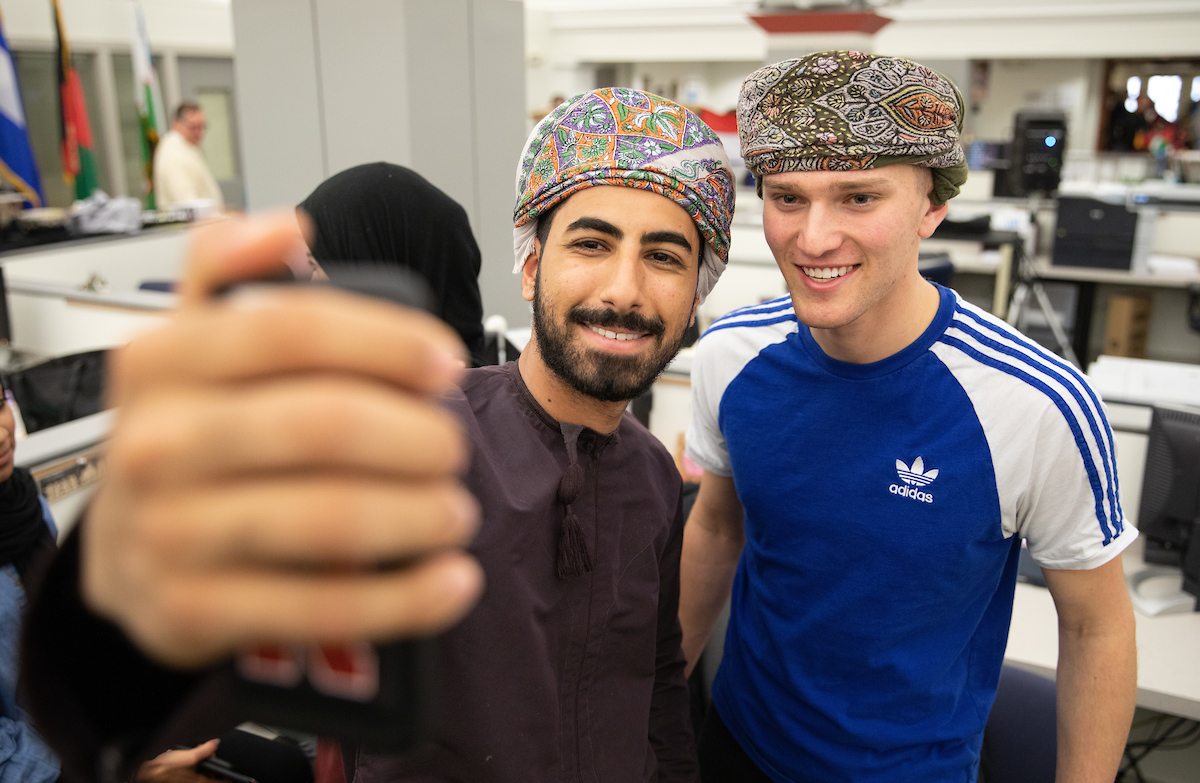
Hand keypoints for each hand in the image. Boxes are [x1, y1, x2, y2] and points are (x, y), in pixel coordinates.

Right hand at [82, 213, 483, 667]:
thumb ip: (227, 273)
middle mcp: (154, 444)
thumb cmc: (187, 436)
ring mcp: (169, 534)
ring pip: (331, 519)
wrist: (125, 556)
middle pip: (325, 426)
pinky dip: (406, 598)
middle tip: (454, 449)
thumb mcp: (189, 346)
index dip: (388, 341)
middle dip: (419, 438)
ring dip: (422, 515)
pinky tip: (453, 581)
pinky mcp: (195, 612)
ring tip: (455, 512)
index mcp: (160, 361)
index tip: (448, 362)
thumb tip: (288, 225)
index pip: (291, 329)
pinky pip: (322, 607)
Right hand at [136, 740, 219, 782]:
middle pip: (211, 777)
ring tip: (206, 754)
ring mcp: (189, 780)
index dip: (227, 778)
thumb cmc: (166, 767)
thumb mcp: (189, 756)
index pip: (219, 782)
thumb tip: (216, 743)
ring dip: (206, 766)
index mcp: (199, 781)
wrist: (150, 770)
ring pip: (203, 774)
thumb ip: (205, 750)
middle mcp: (195, 782)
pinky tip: (194, 757)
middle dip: (215, 768)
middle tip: (215, 758)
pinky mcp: (183, 777)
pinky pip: (195, 773)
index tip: (233, 776)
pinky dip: (198, 766)